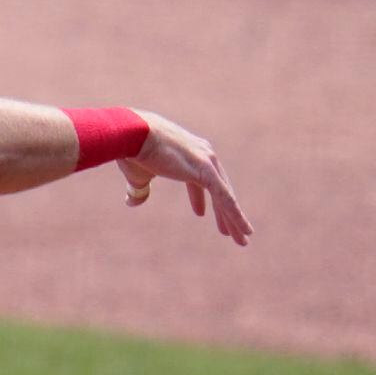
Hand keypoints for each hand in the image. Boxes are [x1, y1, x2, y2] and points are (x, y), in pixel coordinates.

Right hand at [116, 111, 250, 244]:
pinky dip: (235, 215)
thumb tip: (132, 202)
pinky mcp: (206, 171)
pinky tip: (243, 229)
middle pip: (219, 190)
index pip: (200, 179)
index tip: (200, 213)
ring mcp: (207, 162)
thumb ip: (140, 190)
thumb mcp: (138, 176)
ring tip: (243, 240)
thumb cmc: (133, 151)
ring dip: (235, 220)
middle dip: (224, 212)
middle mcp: (204, 155)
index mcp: (189, 154)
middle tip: (229, 232)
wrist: (134, 134)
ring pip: (226, 197)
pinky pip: (225, 198)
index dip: (199, 198)